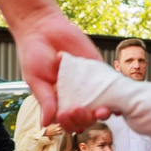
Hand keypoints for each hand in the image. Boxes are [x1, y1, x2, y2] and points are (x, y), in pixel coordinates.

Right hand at [13, 10, 105, 126]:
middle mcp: (75, 96)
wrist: (42, 27)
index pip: (69, 121)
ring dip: (104, 111)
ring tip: (103, 110)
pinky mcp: (99, 69)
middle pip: (87, 117)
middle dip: (87, 119)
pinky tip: (118, 97)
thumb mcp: (35, 79)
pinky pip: (110, 83)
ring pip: (101, 104)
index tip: (65, 115)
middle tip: (83, 110)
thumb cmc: (33, 54)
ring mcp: (89, 84)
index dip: (70, 123)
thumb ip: (45, 100)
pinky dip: (116, 92)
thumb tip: (46, 123)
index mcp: (59, 102)